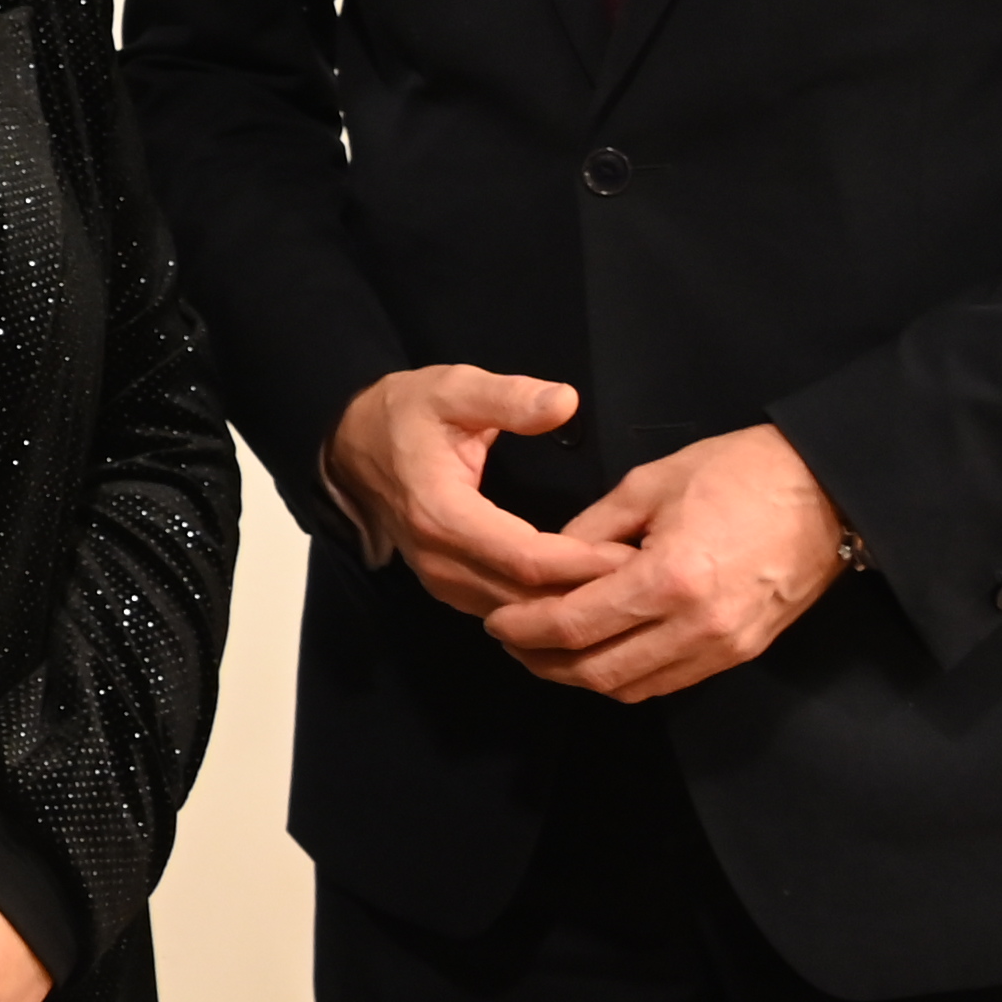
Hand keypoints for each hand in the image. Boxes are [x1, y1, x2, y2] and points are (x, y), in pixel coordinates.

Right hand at [321, 365, 628, 618]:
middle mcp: (440, 561)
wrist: (352, 447)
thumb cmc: (407, 414)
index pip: (525, 559)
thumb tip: (563, 402)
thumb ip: (508, 397)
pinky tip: (590, 595)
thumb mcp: (453, 387)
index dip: (582, 563)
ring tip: (630, 590)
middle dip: (588, 594)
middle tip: (649, 579)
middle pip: (526, 598)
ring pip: (518, 615)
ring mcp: (442, 582)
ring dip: (572, 607)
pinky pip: (507, 611)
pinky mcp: (450, 590)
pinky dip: (550, 608)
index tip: (634, 554)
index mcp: (442, 515)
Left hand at [482, 421, 854, 700]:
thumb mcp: (651, 483)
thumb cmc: (741, 472)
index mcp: (668, 578)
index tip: (496, 621)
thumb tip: (549, 560)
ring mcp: (723, 647)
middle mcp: (695, 626)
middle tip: (511, 641)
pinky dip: (626, 677)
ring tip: (548, 650)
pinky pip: (669, 682)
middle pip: (597, 671)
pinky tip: (602, 652)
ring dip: (581, 677)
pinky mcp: (742, 653)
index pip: (574, 624)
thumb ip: (592, 529)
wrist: (829, 491)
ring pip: (632, 688)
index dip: (524, 629)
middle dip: (543, 662)